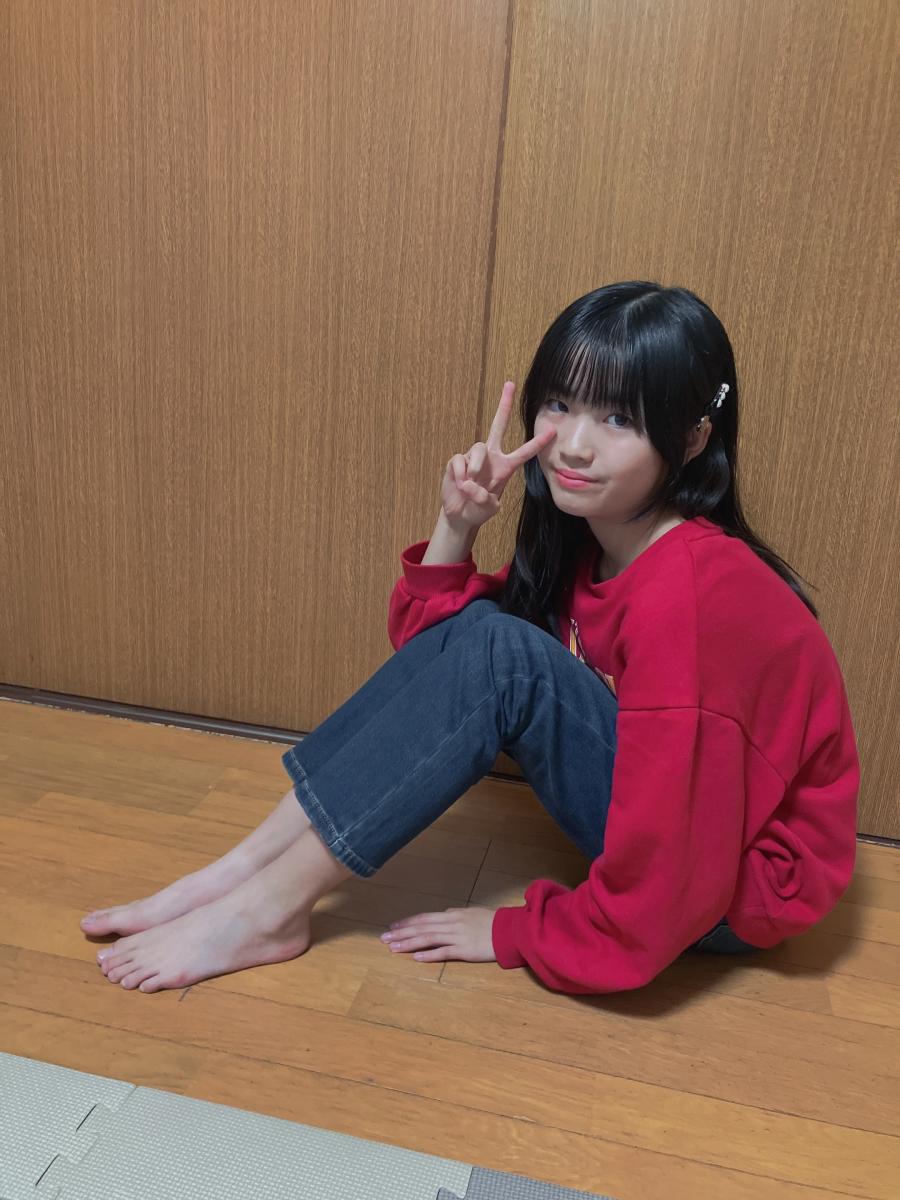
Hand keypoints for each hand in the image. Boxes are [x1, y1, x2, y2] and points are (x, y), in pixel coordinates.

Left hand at [380, 906, 497, 962]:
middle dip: (402, 933)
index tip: (393, 927)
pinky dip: (429, 955)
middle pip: (422, 928)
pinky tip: (416, 958)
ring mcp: (457, 936)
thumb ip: (456, 915)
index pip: (425, 918)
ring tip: (393, 948)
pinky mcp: (464, 950)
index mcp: (452, 915)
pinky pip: (444, 952)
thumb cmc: (491, 922)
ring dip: (409, 943)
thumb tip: (444, 914)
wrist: (510, 930)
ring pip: (428, 939)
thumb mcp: (471, 913)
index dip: (408, 922)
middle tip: (384, 938)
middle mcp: (451, 923)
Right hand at [440, 380, 556, 531]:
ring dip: (475, 467)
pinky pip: (459, 461)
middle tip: (510, 384)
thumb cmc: (479, 509)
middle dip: (504, 405)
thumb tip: (472, 485)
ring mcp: (473, 457)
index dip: (538, 442)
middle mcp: (491, 457)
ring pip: (478, 448)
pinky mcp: (457, 461)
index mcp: (505, 467)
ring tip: (470, 485)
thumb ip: (486, 500)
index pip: (524, 452)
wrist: (460, 514)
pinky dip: (460, 474)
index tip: (553, 430)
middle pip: (498, 426)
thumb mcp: (490, 508)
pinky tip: (460, 484)